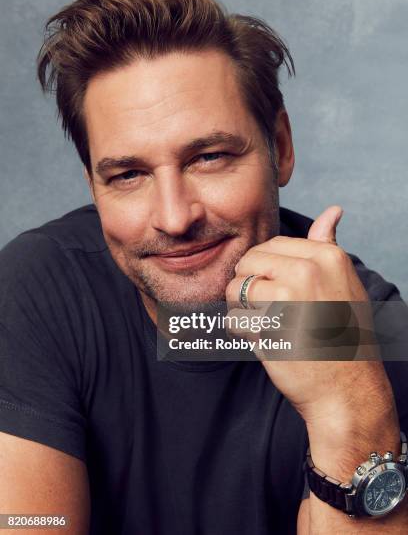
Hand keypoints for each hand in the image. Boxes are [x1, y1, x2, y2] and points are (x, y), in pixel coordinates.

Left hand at [225, 205, 393, 430]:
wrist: (348, 390)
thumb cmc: (343, 335)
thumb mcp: (344, 282)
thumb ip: (327, 245)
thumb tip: (332, 210)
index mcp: (326, 256)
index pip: (270, 246)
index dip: (266, 271)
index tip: (282, 292)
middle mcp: (308, 271)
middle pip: (247, 263)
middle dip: (249, 287)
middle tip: (270, 311)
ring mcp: (288, 299)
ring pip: (235, 290)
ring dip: (242, 310)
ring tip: (266, 325)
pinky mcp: (269, 329)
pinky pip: (234, 320)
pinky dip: (241, 334)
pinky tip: (265, 341)